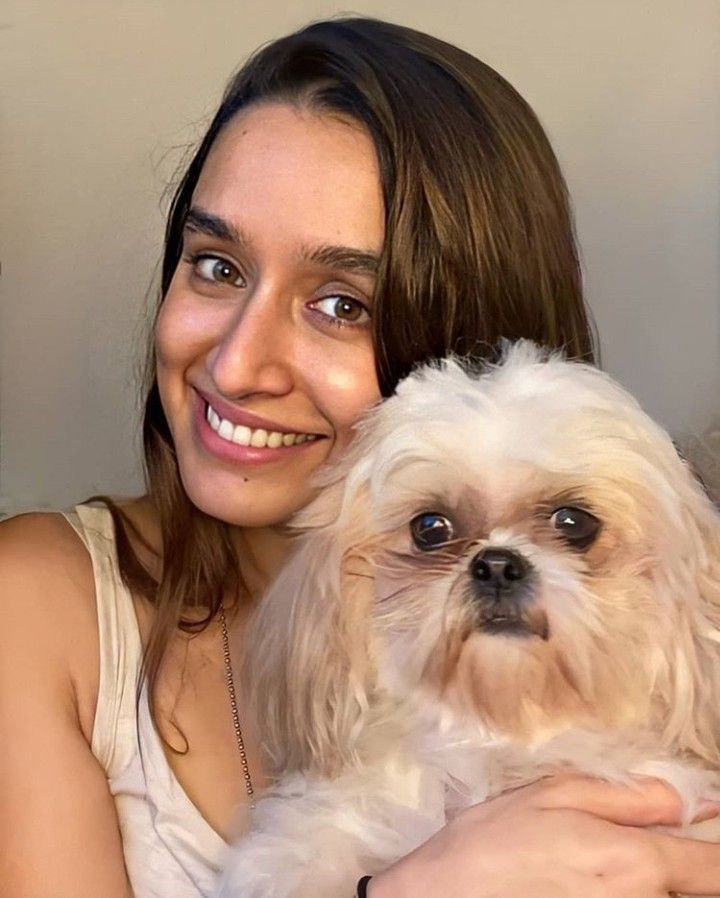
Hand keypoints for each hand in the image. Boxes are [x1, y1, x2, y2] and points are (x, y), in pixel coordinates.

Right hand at [368, 773, 719, 896]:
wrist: (445, 897)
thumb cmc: (495, 840)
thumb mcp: (557, 794)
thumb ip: (632, 796)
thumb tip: (691, 800)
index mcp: (635, 862)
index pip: (716, 868)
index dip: (717, 850)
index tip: (706, 833)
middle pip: (696, 891)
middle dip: (687, 869)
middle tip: (642, 846)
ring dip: (658, 883)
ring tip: (604, 865)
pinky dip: (633, 895)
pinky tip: (596, 880)